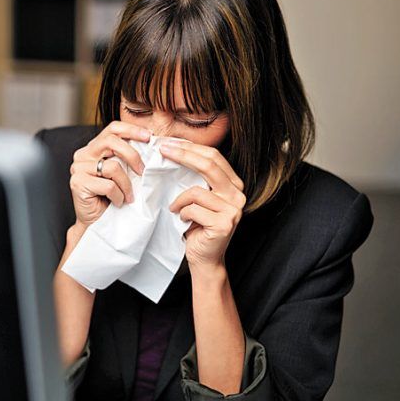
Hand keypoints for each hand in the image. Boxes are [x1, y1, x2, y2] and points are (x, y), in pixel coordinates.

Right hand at [69, 121, 150, 229]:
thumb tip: (153, 144)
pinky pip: (108, 185)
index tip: (149, 136)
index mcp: (94, 148)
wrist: (97, 222)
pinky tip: (116, 202)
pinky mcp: (78, 183)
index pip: (112, 129)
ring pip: (113, 167)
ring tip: (127, 196)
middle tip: (142, 171)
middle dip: (132, 155)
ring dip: (126, 185)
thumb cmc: (112, 198)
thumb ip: (128, 157)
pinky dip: (118, 196)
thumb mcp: (123, 172)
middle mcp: (83, 154)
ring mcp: (78, 168)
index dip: (131, 130)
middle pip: (111, 141)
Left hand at [158, 139, 245, 270]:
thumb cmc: (197, 226)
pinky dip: (182, 213)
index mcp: (233, 184)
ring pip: (196, 191)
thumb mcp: (199, 197)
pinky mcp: (223, 224)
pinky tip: (182, 221)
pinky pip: (193, 210)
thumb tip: (173, 150)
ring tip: (175, 209)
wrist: (205, 258)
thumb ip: (196, 178)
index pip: (213, 156)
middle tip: (162, 150)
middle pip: (208, 165)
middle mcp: (237, 195)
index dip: (190, 147)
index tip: (169, 142)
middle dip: (182, 154)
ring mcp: (233, 210)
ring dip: (179, 199)